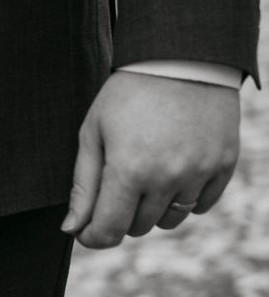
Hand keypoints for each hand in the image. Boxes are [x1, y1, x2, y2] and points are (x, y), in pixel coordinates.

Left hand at [62, 69, 240, 248]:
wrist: (182, 59)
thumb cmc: (127, 95)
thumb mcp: (93, 134)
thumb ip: (83, 186)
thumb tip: (72, 229)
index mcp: (128, 170)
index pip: (109, 230)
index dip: (93, 237)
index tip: (86, 231)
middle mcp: (168, 177)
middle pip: (138, 227)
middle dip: (121, 214)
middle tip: (116, 183)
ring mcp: (200, 172)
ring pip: (170, 220)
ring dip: (153, 209)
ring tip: (145, 175)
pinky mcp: (224, 165)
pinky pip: (201, 206)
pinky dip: (184, 199)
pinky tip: (172, 173)